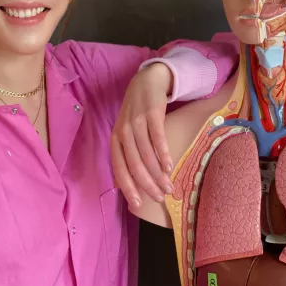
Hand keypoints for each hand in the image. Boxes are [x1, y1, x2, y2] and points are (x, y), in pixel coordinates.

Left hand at [110, 63, 173, 210]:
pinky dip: (163, 154)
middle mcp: (123, 131)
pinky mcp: (152, 113)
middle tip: (160, 197)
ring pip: (147, 154)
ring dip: (158, 174)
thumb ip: (125, 154)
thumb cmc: (136, 112)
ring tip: (169, 187)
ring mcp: (137, 122)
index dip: (128, 187)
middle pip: (134, 164)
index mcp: (115, 139)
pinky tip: (170, 167)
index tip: (138, 204)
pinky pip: (157, 138)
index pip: (119, 168)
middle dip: (147, 185)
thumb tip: (125, 184)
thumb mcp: (126, 132)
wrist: (147, 81)